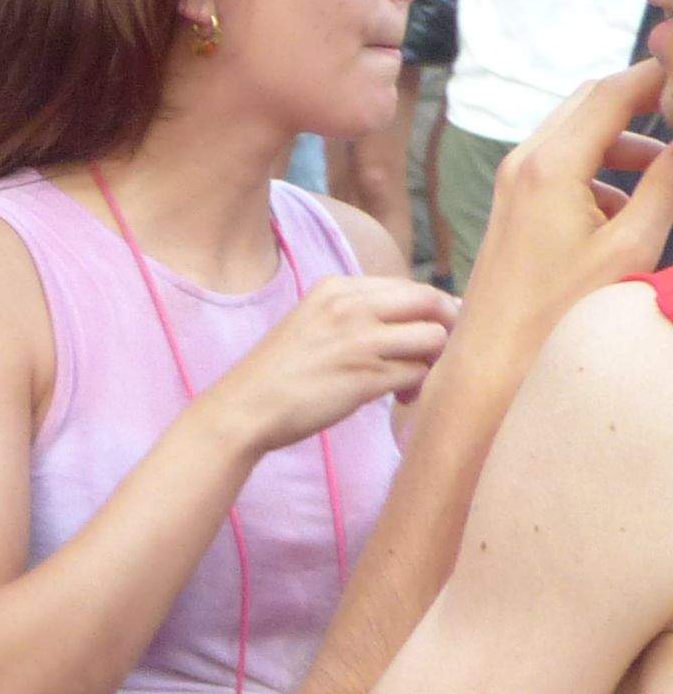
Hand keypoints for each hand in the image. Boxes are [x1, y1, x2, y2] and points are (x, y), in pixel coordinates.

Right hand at [207, 273, 459, 452]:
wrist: (244, 407)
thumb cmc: (279, 372)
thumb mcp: (312, 321)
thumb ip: (355, 311)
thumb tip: (415, 317)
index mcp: (335, 288)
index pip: (409, 286)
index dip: (432, 309)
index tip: (433, 331)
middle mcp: (349, 307)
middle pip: (430, 301)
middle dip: (449, 326)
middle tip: (440, 351)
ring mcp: (358, 341)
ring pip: (432, 337)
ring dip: (435, 361)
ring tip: (414, 379)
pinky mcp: (366, 377)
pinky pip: (418, 373)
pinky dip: (419, 385)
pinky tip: (400, 397)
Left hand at [449, 58, 672, 377]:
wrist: (493, 358)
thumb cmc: (561, 310)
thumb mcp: (632, 244)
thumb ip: (668, 182)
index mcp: (551, 163)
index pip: (615, 91)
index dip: (660, 75)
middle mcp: (524, 161)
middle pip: (593, 103)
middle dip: (645, 100)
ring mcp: (513, 182)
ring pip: (580, 135)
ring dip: (628, 143)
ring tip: (671, 170)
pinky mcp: (514, 204)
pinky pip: (564, 167)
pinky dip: (603, 172)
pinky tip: (634, 209)